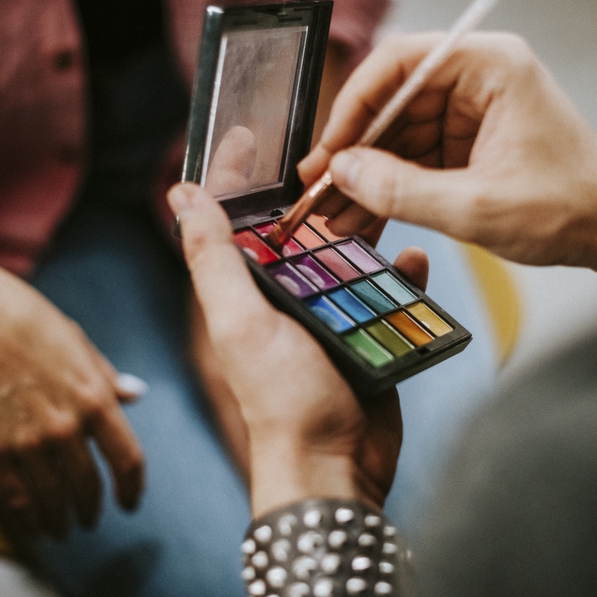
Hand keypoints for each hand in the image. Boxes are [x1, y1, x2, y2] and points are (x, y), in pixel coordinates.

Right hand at [0, 255, 145, 538]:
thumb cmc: (25, 319)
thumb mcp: (78, 342)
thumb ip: (106, 376)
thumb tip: (136, 394)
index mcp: (95, 398)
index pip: (127, 460)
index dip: (132, 488)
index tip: (129, 502)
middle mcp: (65, 427)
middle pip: (88, 487)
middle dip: (91, 509)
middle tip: (90, 520)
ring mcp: (26, 441)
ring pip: (51, 499)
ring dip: (60, 520)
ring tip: (61, 529)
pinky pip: (13, 497)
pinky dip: (26, 518)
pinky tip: (31, 526)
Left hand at [169, 182, 415, 517]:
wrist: (336, 466)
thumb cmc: (281, 399)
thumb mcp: (240, 322)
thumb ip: (214, 259)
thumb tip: (180, 196)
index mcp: (246, 291)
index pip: (235, 219)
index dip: (234, 174)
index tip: (246, 130)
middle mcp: (284, 299)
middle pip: (300, 230)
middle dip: (319, 193)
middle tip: (344, 155)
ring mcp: (329, 317)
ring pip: (350, 255)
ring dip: (367, 228)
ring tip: (388, 195)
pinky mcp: (369, 336)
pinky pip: (389, 293)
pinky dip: (403, 274)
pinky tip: (416, 257)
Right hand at [298, 33, 596, 279]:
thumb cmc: (571, 207)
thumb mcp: (478, 206)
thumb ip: (403, 190)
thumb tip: (344, 174)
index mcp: (490, 66)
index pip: (398, 63)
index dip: (352, 106)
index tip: (328, 149)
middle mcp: (477, 79)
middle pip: (391, 101)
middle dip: (354, 151)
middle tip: (318, 190)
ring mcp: (470, 111)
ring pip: (397, 135)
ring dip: (366, 177)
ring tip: (334, 217)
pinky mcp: (467, 144)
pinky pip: (413, 158)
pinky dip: (389, 188)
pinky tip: (362, 217)